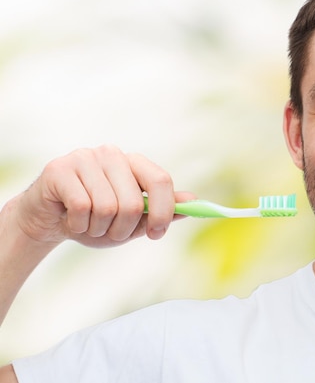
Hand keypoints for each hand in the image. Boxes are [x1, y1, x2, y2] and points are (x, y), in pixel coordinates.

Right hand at [12, 145, 191, 248]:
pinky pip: (81, 207)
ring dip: (98, 229)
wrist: (47, 221)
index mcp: (133, 162)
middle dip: (122, 229)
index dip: (164, 210)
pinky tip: (71, 220)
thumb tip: (193, 202)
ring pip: (107, 207)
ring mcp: (85, 158)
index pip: (160, 179)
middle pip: (134, 202)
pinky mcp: (60, 168)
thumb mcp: (132, 220)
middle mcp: (112, 154)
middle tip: (109, 233)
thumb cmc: (94, 220)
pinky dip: (78, 225)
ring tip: (88, 225)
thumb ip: (162, 210)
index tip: (157, 234)